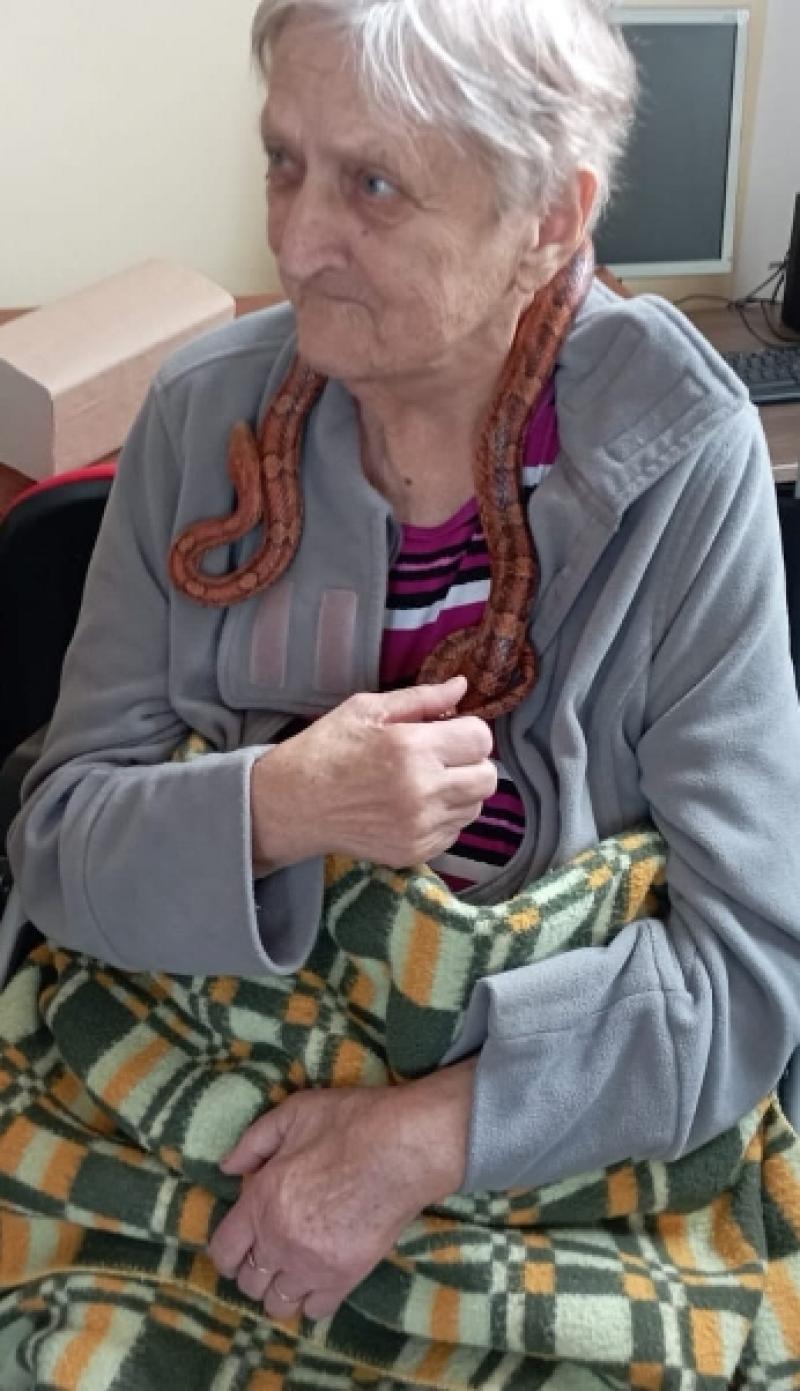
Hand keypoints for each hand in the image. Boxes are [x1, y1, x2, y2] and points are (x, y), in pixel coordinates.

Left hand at [207, 1060, 475, 1320]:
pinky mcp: (346, 1277)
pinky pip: (315, 1311)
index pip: (223, 1252)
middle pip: (249, 1282)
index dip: (227, 1251)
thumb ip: (253, 1142)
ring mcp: (313, 1265)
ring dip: (280, 1289)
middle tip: (270, 1249)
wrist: (406, 1146)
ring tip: (293, 1269)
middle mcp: (280, 1241)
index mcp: (262, 1201)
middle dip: (254, 1268)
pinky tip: (320, 1276)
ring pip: (278, 1305)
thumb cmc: (351, 1122)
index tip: (241, 1242)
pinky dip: (313, 1299)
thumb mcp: (294, 1112)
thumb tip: (227, 1168)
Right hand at [251, 675, 496, 870]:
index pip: (481, 740)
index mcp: (412, 749)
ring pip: (475, 806)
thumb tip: (462, 686)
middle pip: (488, 777)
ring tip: (424, 781)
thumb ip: (421, 698)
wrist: (291, 804)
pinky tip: (413, 804)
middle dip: (471, 762)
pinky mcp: (415, 852)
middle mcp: (423, 792)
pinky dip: (443, 817)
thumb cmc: (327, 749)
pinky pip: (454, 832)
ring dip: (459, 790)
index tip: (447, 731)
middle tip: (441, 756)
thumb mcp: (367, 709)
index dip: (468, 731)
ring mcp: (420, 828)